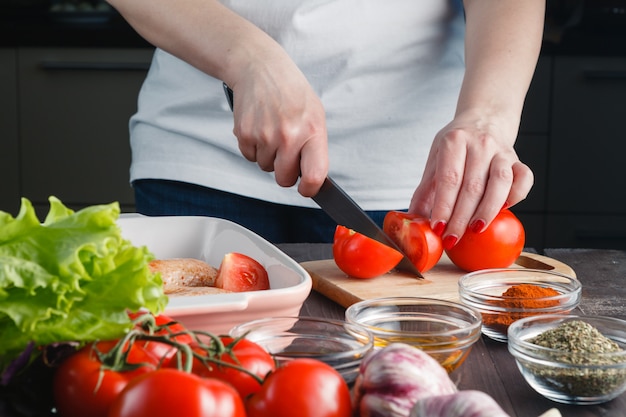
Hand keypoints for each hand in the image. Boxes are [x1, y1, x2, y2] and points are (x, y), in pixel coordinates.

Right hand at [229, 67, 327, 197]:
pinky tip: (259, 128)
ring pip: (265, 168)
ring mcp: (264, 136)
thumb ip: (315, 146)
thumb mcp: (314, 114)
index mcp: (311, 131)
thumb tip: (313, 177)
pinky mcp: (244, 134)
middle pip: (284, 179)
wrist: (260, 68)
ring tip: (272, 131)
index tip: (307, 189)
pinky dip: (254, 148)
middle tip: (286, 154)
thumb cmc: (291, 93)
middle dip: (285, 172)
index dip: (310, 189)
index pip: (314, 175)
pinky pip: (250, 157)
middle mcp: (288, 136)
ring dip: (269, 156)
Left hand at [408, 111, 533, 248]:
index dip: (443, 206)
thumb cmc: (456, 146)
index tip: (438, 228)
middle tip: (452, 239)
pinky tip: (503, 210)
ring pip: (500, 183)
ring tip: (475, 230)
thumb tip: (413, 221)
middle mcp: (480, 144)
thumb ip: (425, 190)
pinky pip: (524, 179)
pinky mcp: (518, 159)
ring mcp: (502, 151)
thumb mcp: (435, 160)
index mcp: (454, 141)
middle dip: (461, 218)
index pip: (449, 179)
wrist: (484, 120)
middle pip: (472, 186)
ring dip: (488, 210)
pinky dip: (516, 196)